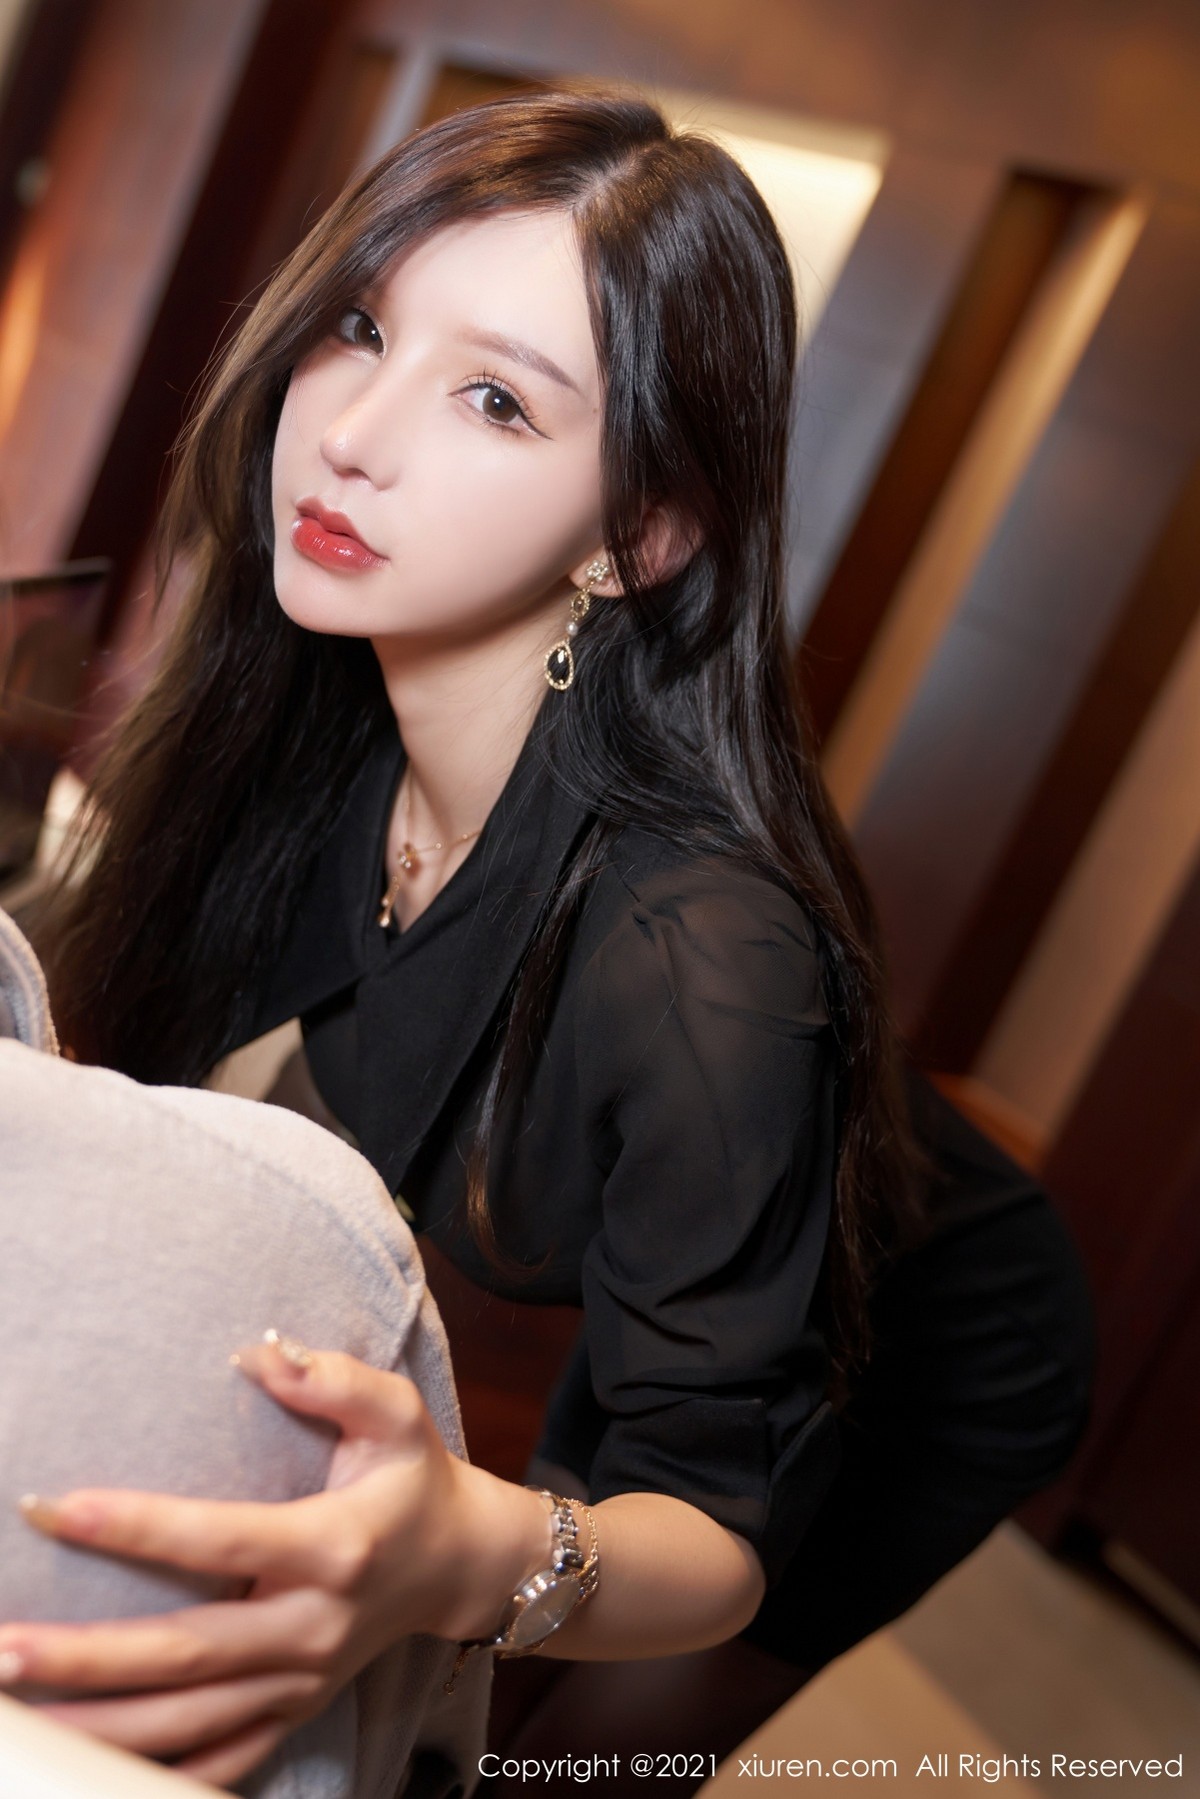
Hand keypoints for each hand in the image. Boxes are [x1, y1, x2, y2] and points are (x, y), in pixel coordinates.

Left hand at [0, 1336, 550, 1788]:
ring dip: (93, 1720)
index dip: (135, 1527)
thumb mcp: (397, 1412)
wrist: (461, 1564)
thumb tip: (258, 1351)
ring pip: (185, 1722)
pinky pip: (214, 1764)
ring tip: (14, 1704)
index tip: (53, 1506)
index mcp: (334, 1547)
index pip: (219, 1540)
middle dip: (84, 1655)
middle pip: (184, 1652)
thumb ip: (333, 1379)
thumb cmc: (414, 1477)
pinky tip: (80, 1764)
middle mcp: (313, 1627)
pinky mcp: (292, 1714)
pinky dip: (146, 1772)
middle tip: (1, 1647)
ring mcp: (301, 1682)